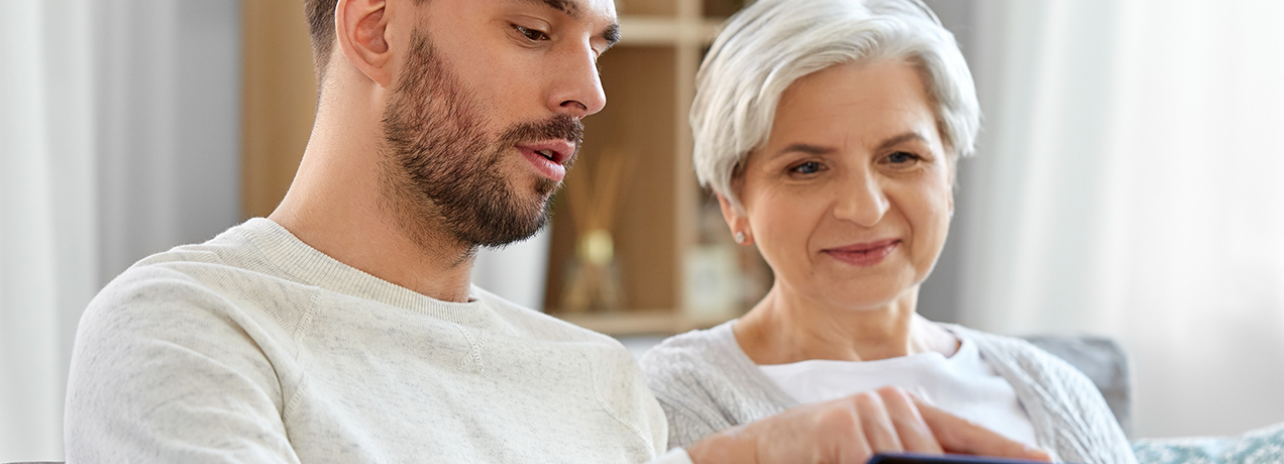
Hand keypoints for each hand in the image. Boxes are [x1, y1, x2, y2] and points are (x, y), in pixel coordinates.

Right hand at [686, 386, 1050, 463]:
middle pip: (939, 457)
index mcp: (902, 407)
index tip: (1046, 461)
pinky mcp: (842, 431)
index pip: (965, 434)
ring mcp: (866, 413)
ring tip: (879, 463)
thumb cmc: (813, 457)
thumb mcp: (868, 455)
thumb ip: (909, 458)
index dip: (1005, 451)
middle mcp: (890, 403)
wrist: (751, 452)